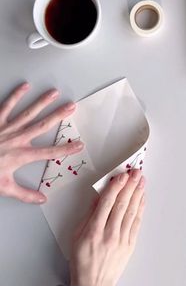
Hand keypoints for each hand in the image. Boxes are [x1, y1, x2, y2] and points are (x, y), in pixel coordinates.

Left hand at [0, 82, 83, 203]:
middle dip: (58, 116)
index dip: (66, 149)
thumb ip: (24, 194)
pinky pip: (7, 106)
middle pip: (42, 125)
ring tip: (54, 93)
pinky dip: (16, 95)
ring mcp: (7, 128)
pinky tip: (25, 86)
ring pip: (28, 113)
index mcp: (21, 155)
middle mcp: (17, 139)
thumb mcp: (4, 187)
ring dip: (42, 102)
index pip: (49, 152)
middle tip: (71, 107)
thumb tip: (41, 199)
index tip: (79, 144)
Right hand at [70, 169, 145, 285]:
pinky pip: (136, 224)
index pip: (107, 203)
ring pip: (131, 212)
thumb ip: (89, 215)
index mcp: (94, 230)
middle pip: (121, 205)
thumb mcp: (77, 235)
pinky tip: (142, 199)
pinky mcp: (130, 245)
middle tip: (136, 172)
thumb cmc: (81, 259)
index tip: (122, 175)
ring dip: (137, 194)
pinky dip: (140, 209)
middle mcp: (109, 234)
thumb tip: (100, 197)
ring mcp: (122, 240)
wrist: (93, 285)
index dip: (115, 187)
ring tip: (142, 181)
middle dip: (130, 186)